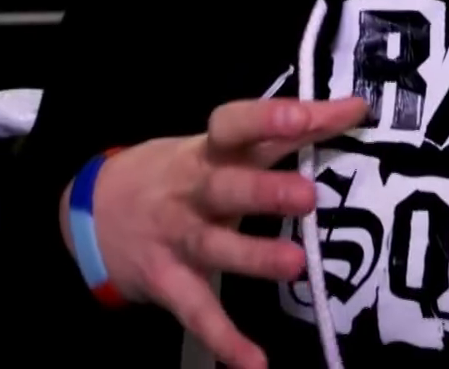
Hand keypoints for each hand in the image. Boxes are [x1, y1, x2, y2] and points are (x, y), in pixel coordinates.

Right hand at [61, 96, 368, 368]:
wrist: (93, 211)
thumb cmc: (181, 172)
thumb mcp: (222, 144)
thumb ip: (288, 130)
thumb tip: (355, 106)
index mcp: (208, 150)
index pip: (234, 125)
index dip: (266, 119)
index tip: (305, 115)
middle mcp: (192, 190)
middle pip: (225, 186)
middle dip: (262, 191)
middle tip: (308, 196)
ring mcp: (177, 238)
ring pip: (214, 246)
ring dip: (252, 256)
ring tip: (295, 265)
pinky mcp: (168, 282)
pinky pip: (197, 312)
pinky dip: (224, 339)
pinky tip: (254, 364)